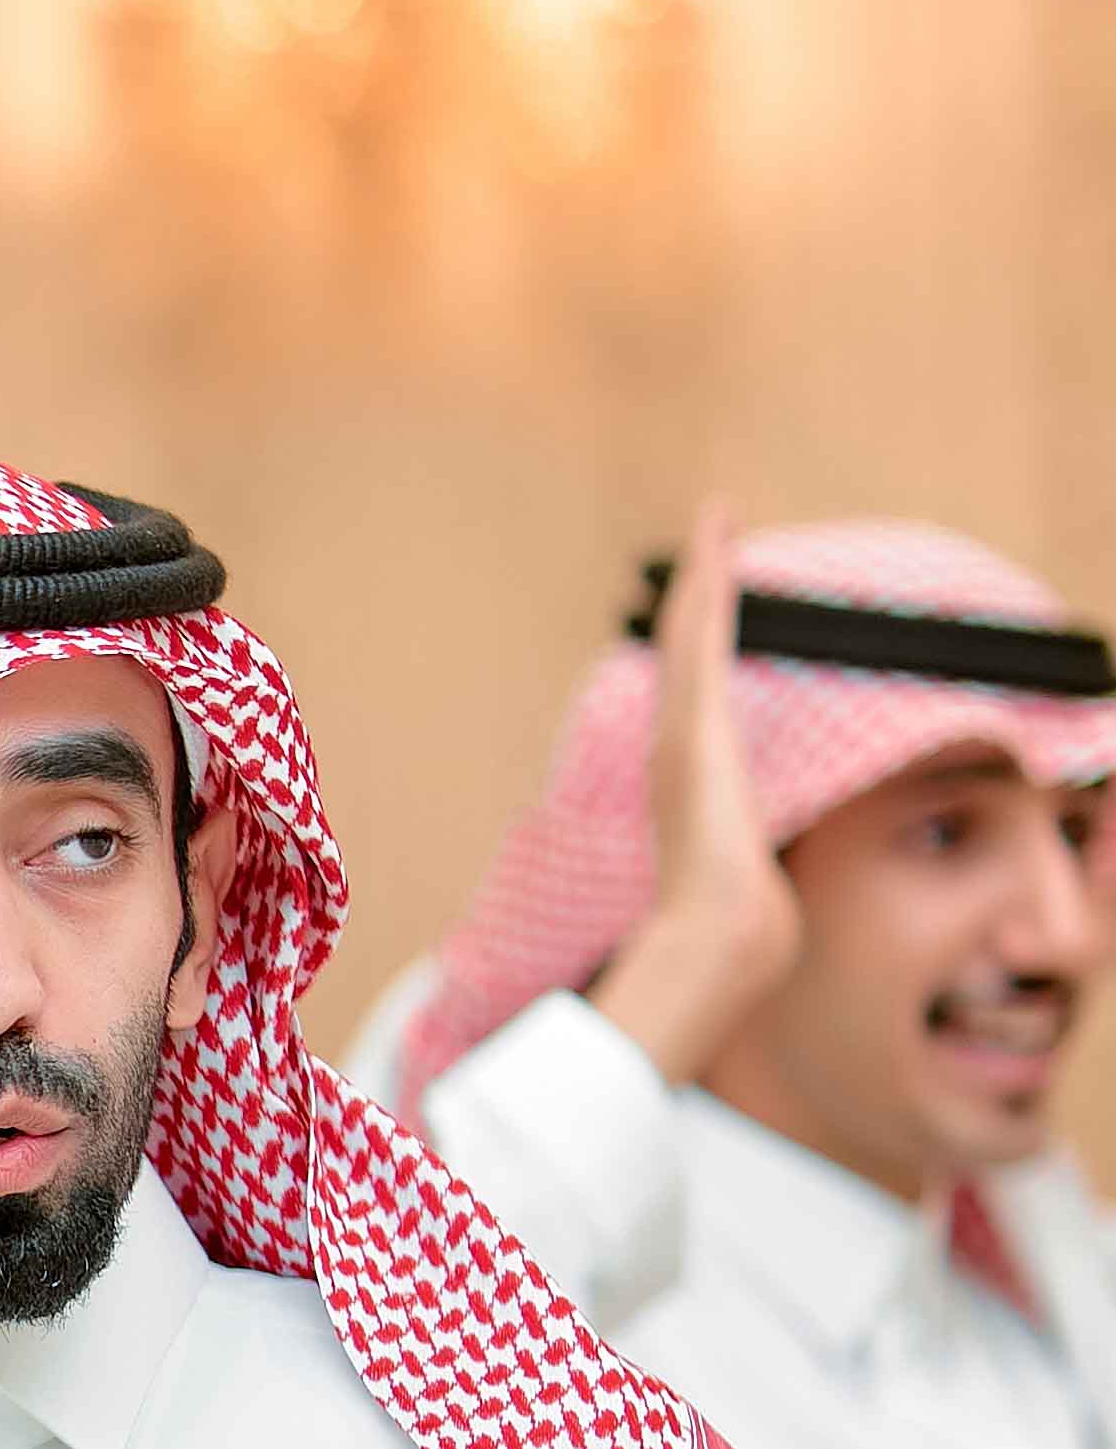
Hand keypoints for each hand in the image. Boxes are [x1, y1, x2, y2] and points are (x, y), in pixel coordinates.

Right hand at [585, 498, 801, 1085]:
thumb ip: (754, 866)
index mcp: (692, 769)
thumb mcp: (752, 876)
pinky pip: (704, 638)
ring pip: (693, 630)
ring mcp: (684, 728)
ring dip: (707, 568)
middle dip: (701, 584)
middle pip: (687, 644)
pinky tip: (722, 547)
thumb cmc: (735, 919)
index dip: (704, 635)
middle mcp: (679, 740)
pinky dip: (710, 588)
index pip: (697, 684)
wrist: (718, 931)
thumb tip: (768, 892)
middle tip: (716, 525)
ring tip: (719, 517)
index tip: (715, 592)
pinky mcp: (697, 721)